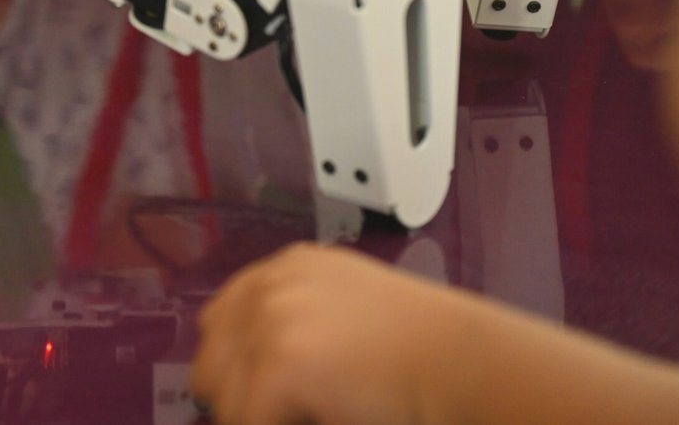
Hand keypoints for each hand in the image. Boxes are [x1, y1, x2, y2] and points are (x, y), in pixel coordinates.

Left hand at [191, 244, 476, 424]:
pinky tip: (324, 421)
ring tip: (313, 416)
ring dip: (258, 419)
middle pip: (210, 362)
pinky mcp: (281, 360)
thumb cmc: (424, 354)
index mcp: (286, 269)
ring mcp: (272, 318)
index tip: (265, 403)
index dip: (235, 373)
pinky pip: (248, 422)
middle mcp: (271, 283)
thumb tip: (244, 380)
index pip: (219, 324)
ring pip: (223, 401)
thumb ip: (296, 327)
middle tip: (291, 414)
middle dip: (239, 400)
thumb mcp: (346, 317)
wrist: (468, 364)